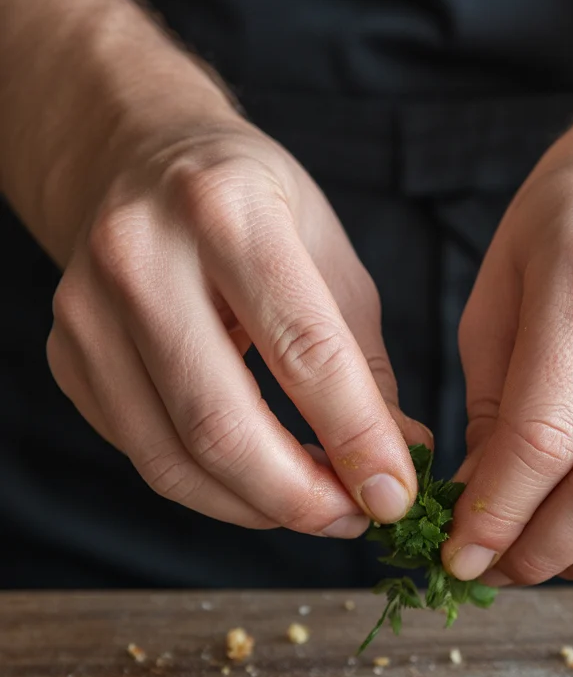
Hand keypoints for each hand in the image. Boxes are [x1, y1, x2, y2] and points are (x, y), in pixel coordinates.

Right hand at [47, 117, 426, 533]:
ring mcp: (89, 310)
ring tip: (316, 508)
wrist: (139, 158)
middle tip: (354, 518)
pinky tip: (258, 481)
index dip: (358, 439)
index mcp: (227, 213)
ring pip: (174, 458)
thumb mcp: (329, 254)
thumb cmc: (251, 204)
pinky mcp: (69, 355)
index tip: (397, 495)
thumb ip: (365, 362)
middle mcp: (142, 257)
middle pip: (222, 425)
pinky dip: (211, 487)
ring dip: (257, 506)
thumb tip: (400, 458)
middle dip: (300, 497)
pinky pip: (144, 453)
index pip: (305, 352)